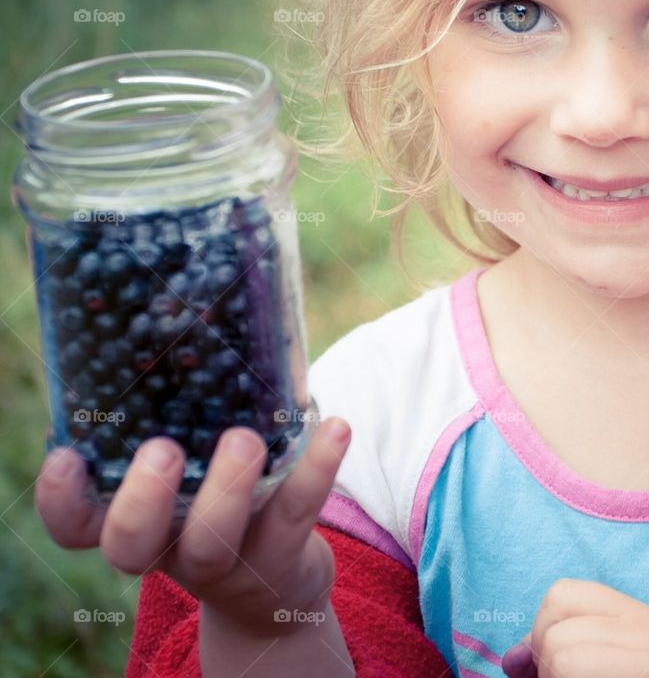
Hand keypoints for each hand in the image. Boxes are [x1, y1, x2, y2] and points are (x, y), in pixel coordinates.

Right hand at [35, 418, 351, 635]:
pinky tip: (337, 426)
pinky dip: (317, 467)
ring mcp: (224, 561)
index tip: (66, 456)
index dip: (63, 499)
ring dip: (227, 487)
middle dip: (142, 499)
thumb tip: (197, 314)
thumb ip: (181, 416)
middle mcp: (168, 547)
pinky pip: (296, 515)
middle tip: (163, 449)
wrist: (272, 583)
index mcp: (137, 520)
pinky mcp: (280, 558)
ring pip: (211, 541)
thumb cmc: (219, 500)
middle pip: (132, 545)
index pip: (77, 524)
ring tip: (243, 438)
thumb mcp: (192, 469)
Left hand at [501, 578, 648, 677]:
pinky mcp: (648, 673)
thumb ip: (553, 654)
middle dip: (544, 656)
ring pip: (557, 649)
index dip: (542, 629)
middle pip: (555, 614)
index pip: (563, 592)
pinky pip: (569, 666)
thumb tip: (511, 660)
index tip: (550, 666)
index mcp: (644, 619)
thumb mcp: (592, 669)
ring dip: (552, 677)